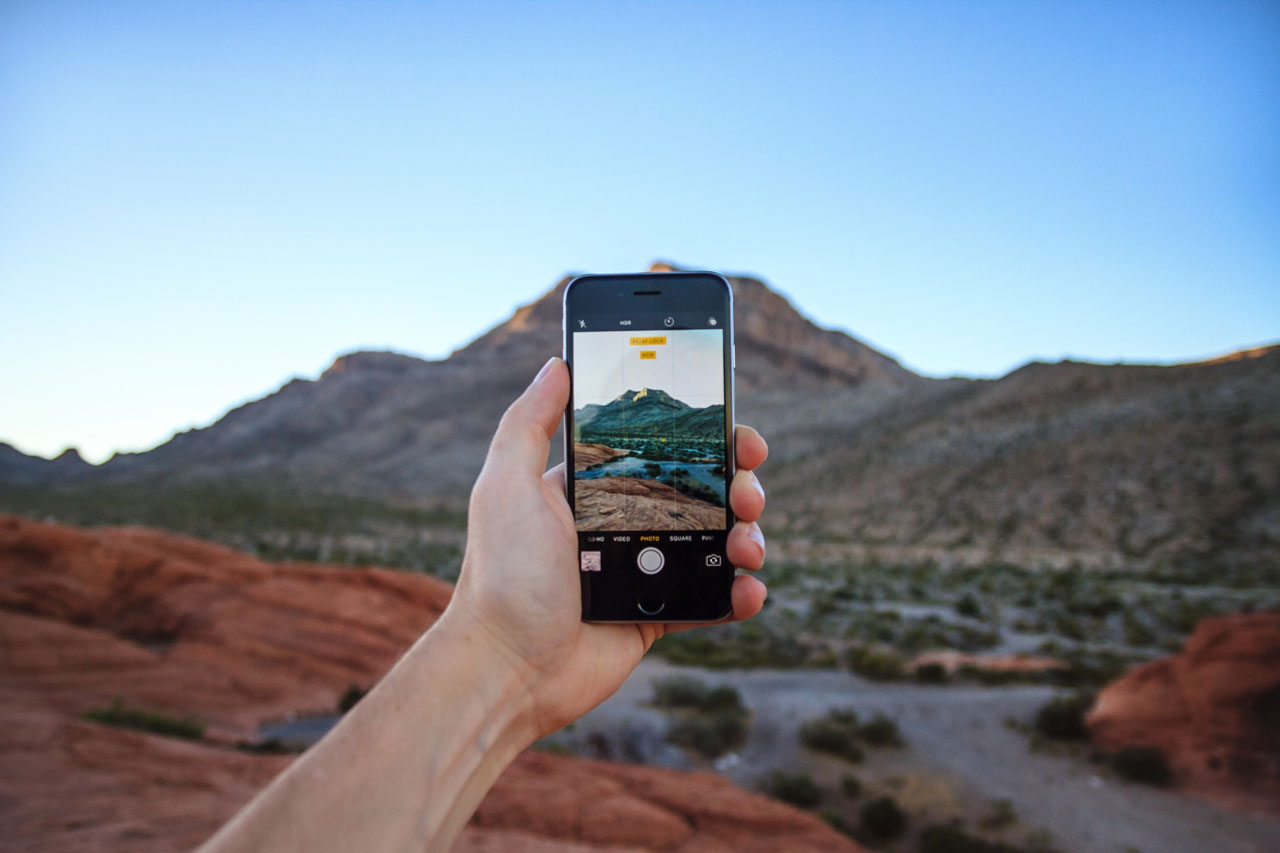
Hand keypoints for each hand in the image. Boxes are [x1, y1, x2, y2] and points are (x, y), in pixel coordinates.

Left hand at [449, 357, 768, 736]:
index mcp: (592, 488)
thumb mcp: (505, 486)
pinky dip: (740, 593)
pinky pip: (713, 598)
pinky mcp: (657, 615)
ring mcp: (644, 569)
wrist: (507, 670)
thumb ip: (529, 423)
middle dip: (738, 484)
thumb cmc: (501, 576)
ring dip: (747, 536)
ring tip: (747, 545)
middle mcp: (622, 522)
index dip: (705, 436)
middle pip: (701, 490)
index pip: (660, 447)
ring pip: (717, 541)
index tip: (738, 431)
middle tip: (747, 493)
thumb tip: (557, 363)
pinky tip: (748, 590)